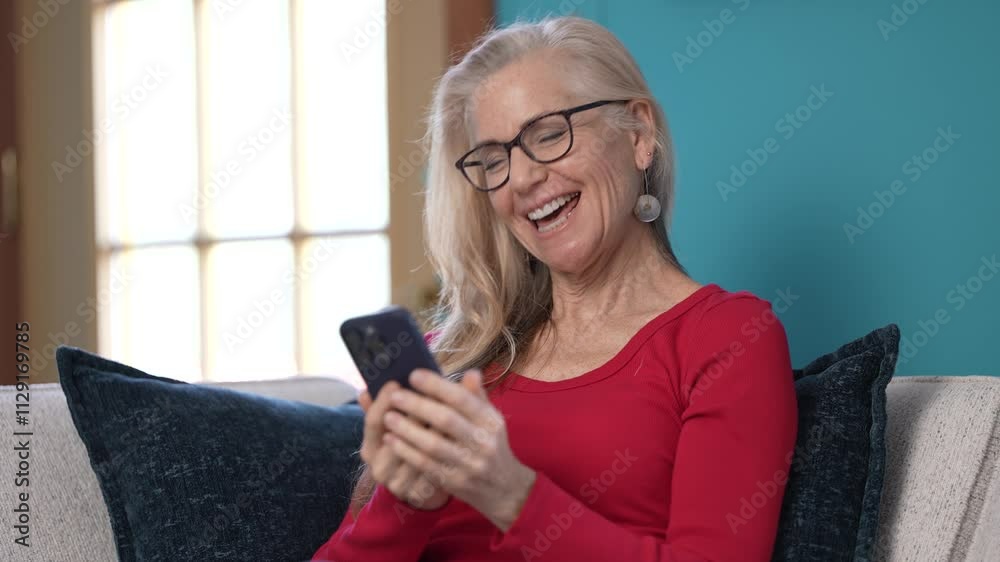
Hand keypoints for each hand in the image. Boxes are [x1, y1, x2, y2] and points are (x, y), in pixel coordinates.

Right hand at [358, 382, 450, 510]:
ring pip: (416, 452)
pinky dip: (444, 453)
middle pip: (395, 436)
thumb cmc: (411, 443)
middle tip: (431, 392)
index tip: (396, 381)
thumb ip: (387, 406)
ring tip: (450, 412)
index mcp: (370, 447)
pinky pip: (431, 469)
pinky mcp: (416, 494)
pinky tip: (457, 438)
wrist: (424, 486)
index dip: (382, 401)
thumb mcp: (397, 424)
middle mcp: (378, 467)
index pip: (373, 421)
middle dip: (414, 413)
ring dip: (433, 432)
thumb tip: (364, 390)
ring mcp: (396, 483)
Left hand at [381, 369, 536, 531]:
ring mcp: (469, 465)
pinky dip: (406, 451)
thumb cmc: (490, 445)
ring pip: (433, 445)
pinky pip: (425, 465)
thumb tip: (471, 372)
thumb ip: (477, 397)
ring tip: (388, 416)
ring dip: (407, 430)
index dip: (437, 386)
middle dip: (417, 406)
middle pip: (446, 420)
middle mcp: (482, 442)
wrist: (504, 489)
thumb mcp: (490, 420)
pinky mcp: (454, 482)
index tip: (414, 375)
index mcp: (491, 421)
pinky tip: (391, 439)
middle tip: (395, 395)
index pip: (463, 399)